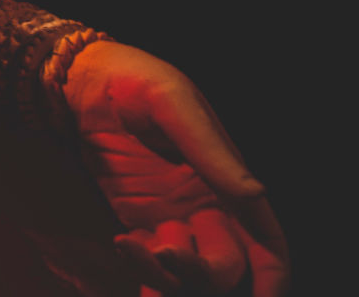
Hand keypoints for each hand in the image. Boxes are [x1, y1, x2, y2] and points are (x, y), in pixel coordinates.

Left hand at [66, 41, 288, 295]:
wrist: (85, 81)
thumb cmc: (138, 81)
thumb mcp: (174, 105)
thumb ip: (210, 150)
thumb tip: (255, 193)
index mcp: (230, 183)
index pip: (266, 242)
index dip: (273, 277)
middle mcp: (208, 208)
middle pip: (224, 268)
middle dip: (203, 275)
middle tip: (166, 251)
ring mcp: (172, 216)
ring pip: (185, 271)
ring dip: (166, 276)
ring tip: (132, 248)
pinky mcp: (138, 218)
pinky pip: (150, 261)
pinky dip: (144, 273)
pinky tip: (124, 249)